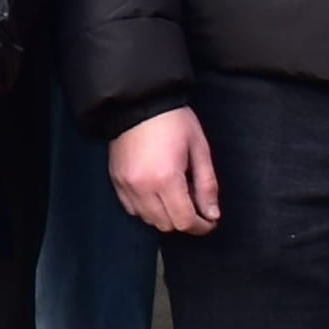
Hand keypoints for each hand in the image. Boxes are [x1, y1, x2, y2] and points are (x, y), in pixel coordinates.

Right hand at [108, 107, 218, 236]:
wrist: (138, 102)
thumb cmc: (172, 121)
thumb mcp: (199, 149)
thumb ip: (207, 185)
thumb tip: (212, 214)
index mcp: (166, 178)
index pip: (184, 221)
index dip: (201, 226)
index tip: (209, 221)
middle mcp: (143, 187)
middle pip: (166, 225)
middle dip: (184, 221)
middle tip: (195, 207)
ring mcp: (126, 185)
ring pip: (148, 220)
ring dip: (165, 216)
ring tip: (175, 197)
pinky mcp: (116, 181)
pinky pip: (132, 209)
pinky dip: (146, 209)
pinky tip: (156, 194)